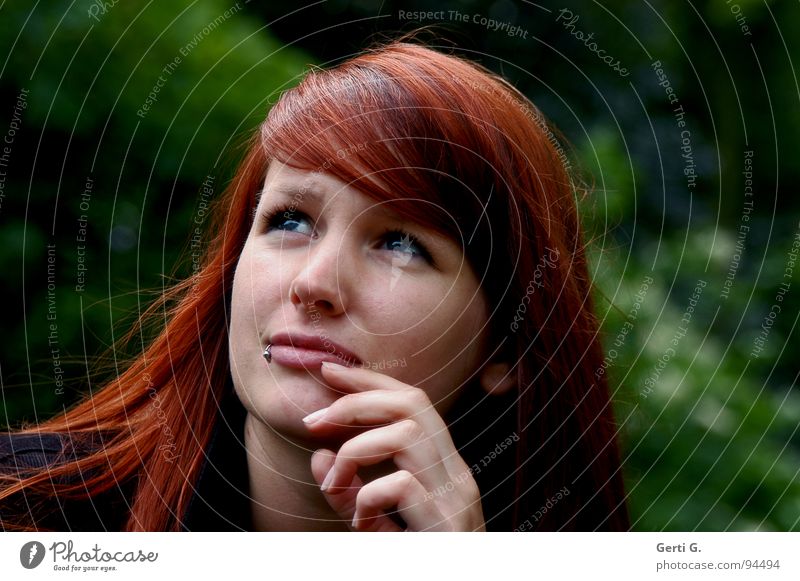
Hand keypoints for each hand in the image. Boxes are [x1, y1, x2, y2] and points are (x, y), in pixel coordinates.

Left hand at [305, 362, 485, 531]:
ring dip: (356, 450)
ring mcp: (456, 498)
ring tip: (335, 485)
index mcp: (443, 467)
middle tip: (312, 421)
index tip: (328, 370)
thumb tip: (318, 454)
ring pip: (407, 433)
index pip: (412, 403)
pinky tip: (359, 525)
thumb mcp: (374, 525)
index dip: (369, 381)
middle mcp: (457, 475)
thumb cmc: (416, 560)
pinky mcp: (447, 525)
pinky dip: (367, 496)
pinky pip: (401, 484)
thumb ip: (349, 491)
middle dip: (355, 401)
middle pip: (412, 404)